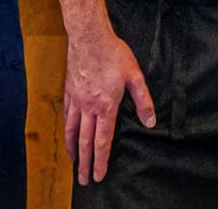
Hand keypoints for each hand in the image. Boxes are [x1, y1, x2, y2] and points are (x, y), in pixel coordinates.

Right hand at [64, 30, 154, 184]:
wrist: (89, 36)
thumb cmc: (113, 54)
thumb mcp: (135, 76)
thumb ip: (143, 100)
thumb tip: (150, 122)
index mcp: (106, 106)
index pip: (102, 140)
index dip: (101, 160)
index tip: (99, 175)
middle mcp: (88, 107)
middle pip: (85, 141)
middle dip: (85, 163)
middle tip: (84, 180)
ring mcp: (76, 99)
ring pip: (72, 130)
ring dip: (73, 149)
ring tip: (73, 162)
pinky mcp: (69, 90)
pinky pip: (67, 115)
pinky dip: (67, 128)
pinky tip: (68, 133)